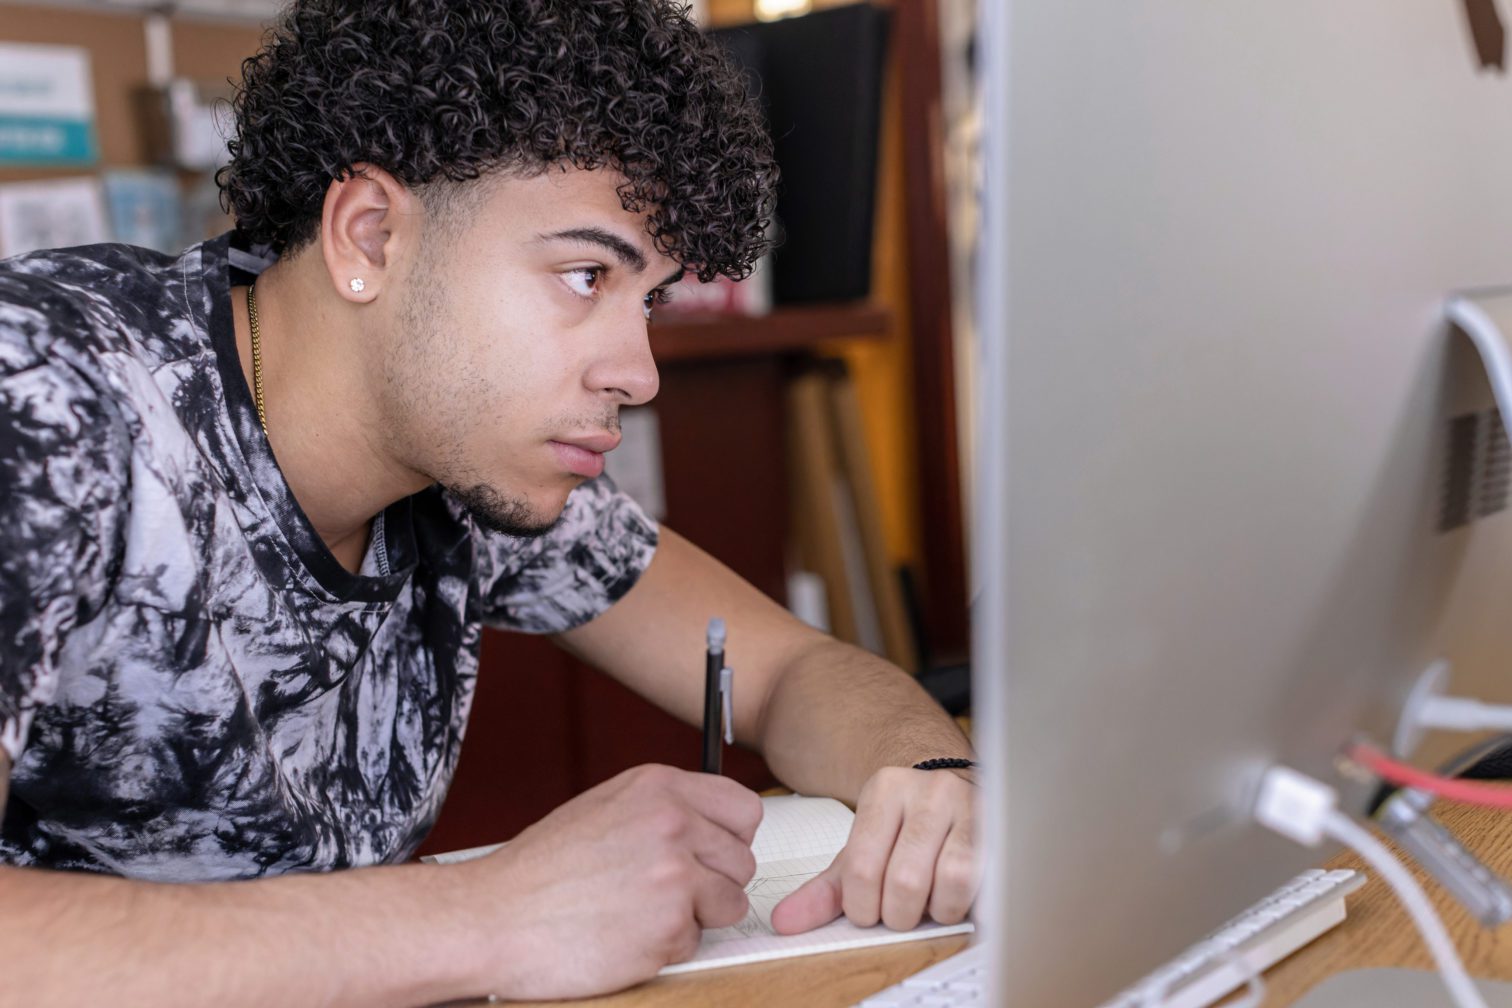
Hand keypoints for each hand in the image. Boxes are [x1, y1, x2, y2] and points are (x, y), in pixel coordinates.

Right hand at [453, 764, 762, 1000]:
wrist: (493, 916)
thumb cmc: (540, 869)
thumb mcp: (605, 808)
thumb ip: (663, 809)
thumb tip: (711, 827)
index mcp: (659, 787)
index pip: (745, 809)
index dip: (730, 838)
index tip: (710, 853)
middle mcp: (673, 824)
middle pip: (742, 861)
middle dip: (713, 882)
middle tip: (665, 892)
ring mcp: (674, 876)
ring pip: (730, 903)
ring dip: (696, 916)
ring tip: (642, 912)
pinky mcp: (669, 927)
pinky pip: (696, 942)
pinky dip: (667, 947)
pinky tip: (625, 935)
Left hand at [769, 766, 978, 934]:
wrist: (951, 784)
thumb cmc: (904, 827)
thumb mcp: (860, 850)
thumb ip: (824, 890)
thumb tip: (785, 921)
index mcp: (884, 789)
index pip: (862, 868)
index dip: (863, 908)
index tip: (869, 910)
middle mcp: (928, 791)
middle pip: (906, 880)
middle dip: (900, 914)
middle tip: (900, 911)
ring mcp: (969, 806)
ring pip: (952, 881)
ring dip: (938, 910)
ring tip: (930, 904)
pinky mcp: (1000, 829)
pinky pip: (986, 882)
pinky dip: (968, 903)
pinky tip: (956, 898)